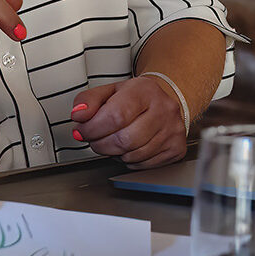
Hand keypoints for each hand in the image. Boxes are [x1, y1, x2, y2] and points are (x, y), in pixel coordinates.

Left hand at [70, 75, 186, 168]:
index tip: (82, 131)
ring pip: (133, 155)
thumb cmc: (134, 98)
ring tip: (110, 142)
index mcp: (144, 91)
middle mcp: (163, 110)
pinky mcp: (176, 149)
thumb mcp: (108, 91)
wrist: (163, 102)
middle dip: (100, 144)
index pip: (115, 116)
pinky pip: (143, 164)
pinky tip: (127, 148)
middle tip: (93, 139)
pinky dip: (128, 160)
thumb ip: (87, 100)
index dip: (92, 128)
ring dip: (113, 153)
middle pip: (124, 140)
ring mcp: (173, 131)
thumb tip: (78, 115)